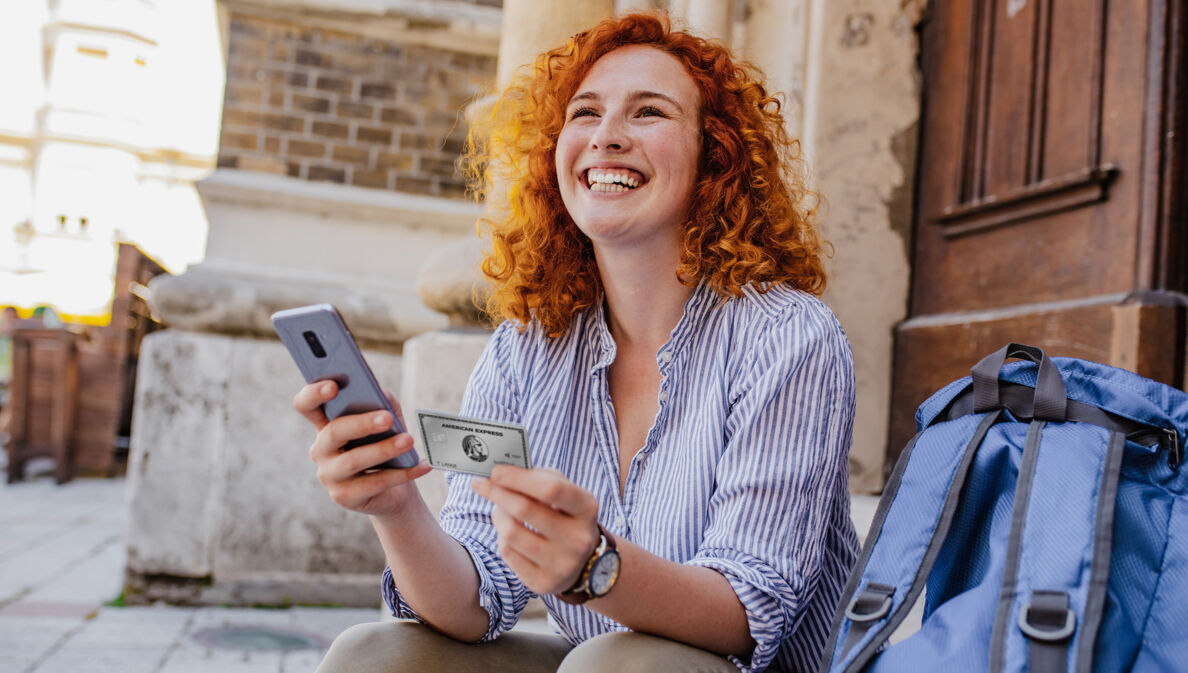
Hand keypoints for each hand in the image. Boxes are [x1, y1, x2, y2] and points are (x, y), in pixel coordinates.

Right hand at [293, 381, 430, 517]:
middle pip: (333, 432)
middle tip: (387, 418)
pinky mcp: (344, 497)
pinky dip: (402, 474)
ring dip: (383, 449)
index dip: (314, 394)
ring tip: (409, 441)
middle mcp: (321, 449)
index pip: (306, 405)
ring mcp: (329, 475)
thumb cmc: (385, 444)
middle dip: (361, 423)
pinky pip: (374, 483)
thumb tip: (380, 393)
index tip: (334, 386)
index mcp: (325, 424)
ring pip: (353, 460)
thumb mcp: (386, 419)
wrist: (394, 489)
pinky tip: (421, 465)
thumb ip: (381, 402)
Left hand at [471, 465, 600, 594]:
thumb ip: (540, 477)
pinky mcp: (544, 583)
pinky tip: (508, 532)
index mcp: (587, 509)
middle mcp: (578, 539)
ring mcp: (562, 564)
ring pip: (511, 533)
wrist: (583, 561)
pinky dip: (501, 537)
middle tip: (480, 484)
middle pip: (525, 510)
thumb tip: (502, 473)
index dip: (519, 478)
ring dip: (498, 515)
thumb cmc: (565, 515)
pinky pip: (507, 553)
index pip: (551, 489)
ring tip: (499, 509)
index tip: (495, 471)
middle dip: (497, 493)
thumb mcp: (565, 491)